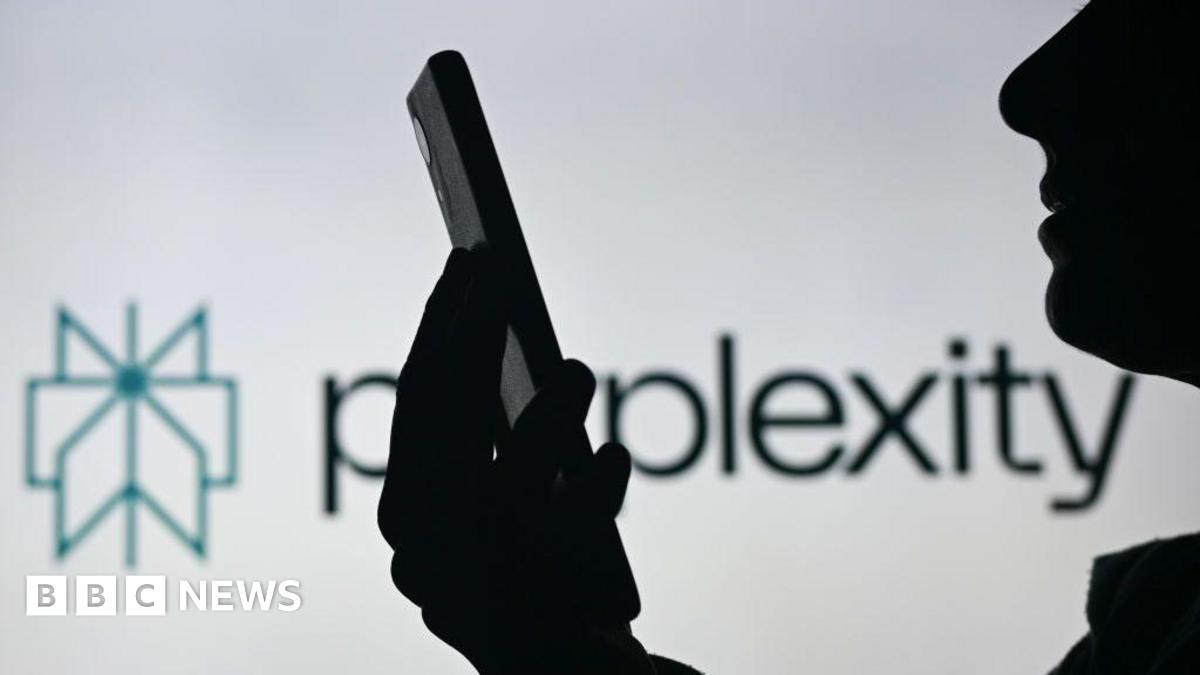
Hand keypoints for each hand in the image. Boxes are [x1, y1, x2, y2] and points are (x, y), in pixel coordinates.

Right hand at [378, 248, 652, 673]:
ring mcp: (472, 594)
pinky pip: (565, 550)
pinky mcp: (531, 627)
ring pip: (496, 490)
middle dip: (470, 345)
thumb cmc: (543, 569)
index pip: (418, 405)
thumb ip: (496, 429)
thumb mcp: (509, 495)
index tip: (470, 262)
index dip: (442, 328)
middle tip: (503, 279)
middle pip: (441, 432)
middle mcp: (421, 557)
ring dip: (539, 419)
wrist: (562, 673)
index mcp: (409, 518)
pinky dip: (592, 495)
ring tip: (577, 369)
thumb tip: (510, 326)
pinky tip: (614, 454)